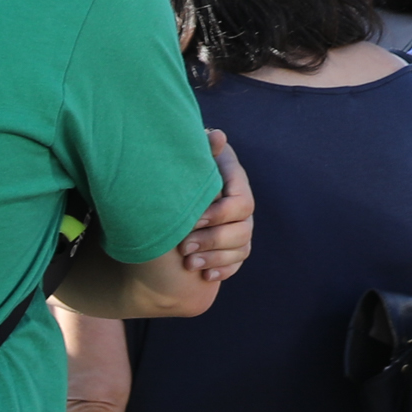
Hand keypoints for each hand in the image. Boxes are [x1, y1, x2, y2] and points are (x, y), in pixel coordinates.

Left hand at [176, 130, 252, 282]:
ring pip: (241, 248)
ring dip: (215, 258)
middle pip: (242, 229)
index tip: (193, 220)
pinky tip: (203, 276)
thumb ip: (203, 151)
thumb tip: (217, 136)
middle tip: (183, 247)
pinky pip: (237, 264)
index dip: (219, 214)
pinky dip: (221, 271)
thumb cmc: (180, 175)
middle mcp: (242, 207)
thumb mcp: (189, 162)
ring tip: (189, 264)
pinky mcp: (234, 249)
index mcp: (235, 184)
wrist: (170, 201)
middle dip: (213, 240)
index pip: (241, 202)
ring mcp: (241, 229)